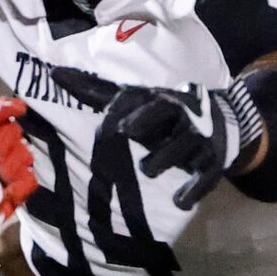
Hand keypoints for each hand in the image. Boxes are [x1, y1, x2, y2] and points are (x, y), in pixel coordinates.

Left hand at [0, 97, 38, 275]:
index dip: (4, 110)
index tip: (19, 108)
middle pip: (9, 135)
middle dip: (9, 137)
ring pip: (21, 157)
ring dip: (19, 158)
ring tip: (6, 168)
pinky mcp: (3, 201)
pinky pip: (25, 186)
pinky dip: (25, 182)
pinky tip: (15, 185)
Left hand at [100, 81, 264, 209]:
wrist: (221, 124)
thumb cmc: (162, 114)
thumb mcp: (134, 102)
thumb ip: (95, 91)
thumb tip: (55, 74)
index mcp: (160, 100)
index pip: (143, 100)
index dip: (129, 111)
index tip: (111, 125)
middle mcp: (180, 115)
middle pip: (164, 113)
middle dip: (146, 119)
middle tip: (126, 131)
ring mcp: (198, 139)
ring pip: (181, 147)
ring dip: (163, 158)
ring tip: (146, 170)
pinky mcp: (213, 162)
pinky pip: (205, 176)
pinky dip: (194, 190)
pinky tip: (180, 202)